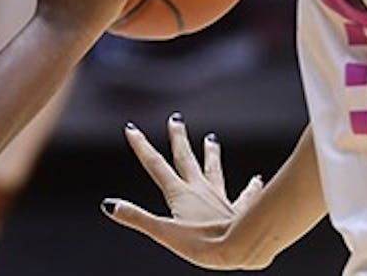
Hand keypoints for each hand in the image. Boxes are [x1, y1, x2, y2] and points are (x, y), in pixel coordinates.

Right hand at [101, 114, 267, 269]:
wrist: (241, 247)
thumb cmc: (203, 243)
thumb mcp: (163, 232)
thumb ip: (137, 217)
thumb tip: (109, 205)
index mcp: (180, 194)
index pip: (155, 165)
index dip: (141, 146)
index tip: (132, 128)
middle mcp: (200, 190)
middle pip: (186, 159)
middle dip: (178, 139)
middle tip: (175, 119)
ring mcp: (219, 198)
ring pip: (213, 170)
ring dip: (210, 154)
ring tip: (211, 138)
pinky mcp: (238, 210)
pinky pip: (245, 195)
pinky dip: (250, 187)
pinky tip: (257, 180)